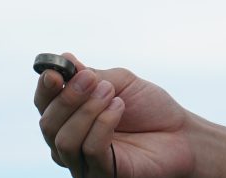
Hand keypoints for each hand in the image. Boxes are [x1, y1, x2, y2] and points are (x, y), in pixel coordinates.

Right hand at [34, 53, 196, 177]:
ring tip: (113, 95)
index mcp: (69, 117)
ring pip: (64, 140)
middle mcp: (69, 143)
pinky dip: (103, 123)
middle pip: (48, 124)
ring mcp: (83, 163)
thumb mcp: (119, 83)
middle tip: (92, 80)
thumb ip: (90, 76)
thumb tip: (64, 60)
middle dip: (69, 97)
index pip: (44, 104)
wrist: (181, 132)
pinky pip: (90, 149)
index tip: (55, 71)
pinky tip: (120, 108)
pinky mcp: (101, 175)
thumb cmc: (149, 108)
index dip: (45, 87)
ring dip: (88, 110)